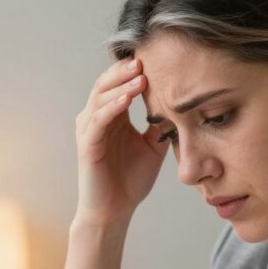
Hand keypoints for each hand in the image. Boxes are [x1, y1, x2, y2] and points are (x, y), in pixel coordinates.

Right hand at [74, 57, 168, 227]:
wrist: (114, 212)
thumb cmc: (130, 180)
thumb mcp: (153, 147)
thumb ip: (160, 125)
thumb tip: (181, 104)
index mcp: (112, 115)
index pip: (120, 83)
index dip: (134, 69)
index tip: (157, 57)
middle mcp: (97, 117)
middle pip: (107, 82)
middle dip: (126, 69)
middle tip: (146, 57)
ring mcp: (89, 129)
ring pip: (101, 96)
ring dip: (121, 84)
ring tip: (141, 75)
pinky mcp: (86, 144)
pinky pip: (98, 119)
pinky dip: (112, 106)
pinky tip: (128, 97)